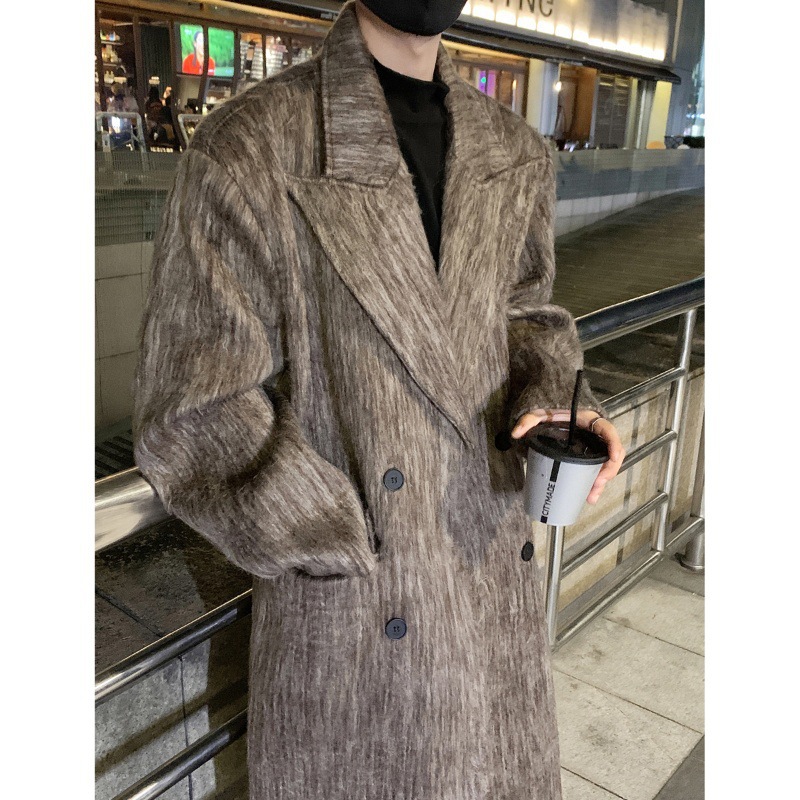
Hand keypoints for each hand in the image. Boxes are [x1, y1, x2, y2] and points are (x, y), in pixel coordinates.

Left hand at [510, 408, 625, 504]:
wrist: (551, 411)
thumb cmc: (550, 410)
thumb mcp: (540, 413)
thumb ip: (529, 419)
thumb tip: (515, 433)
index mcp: (589, 420)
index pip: (608, 430)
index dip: (614, 443)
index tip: (614, 457)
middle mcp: (596, 434)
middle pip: (611, 452)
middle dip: (607, 471)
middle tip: (596, 485)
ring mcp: (593, 445)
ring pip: (605, 464)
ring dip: (601, 481)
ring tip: (591, 497)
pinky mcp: (588, 455)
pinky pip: (596, 468)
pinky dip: (594, 482)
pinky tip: (587, 495)